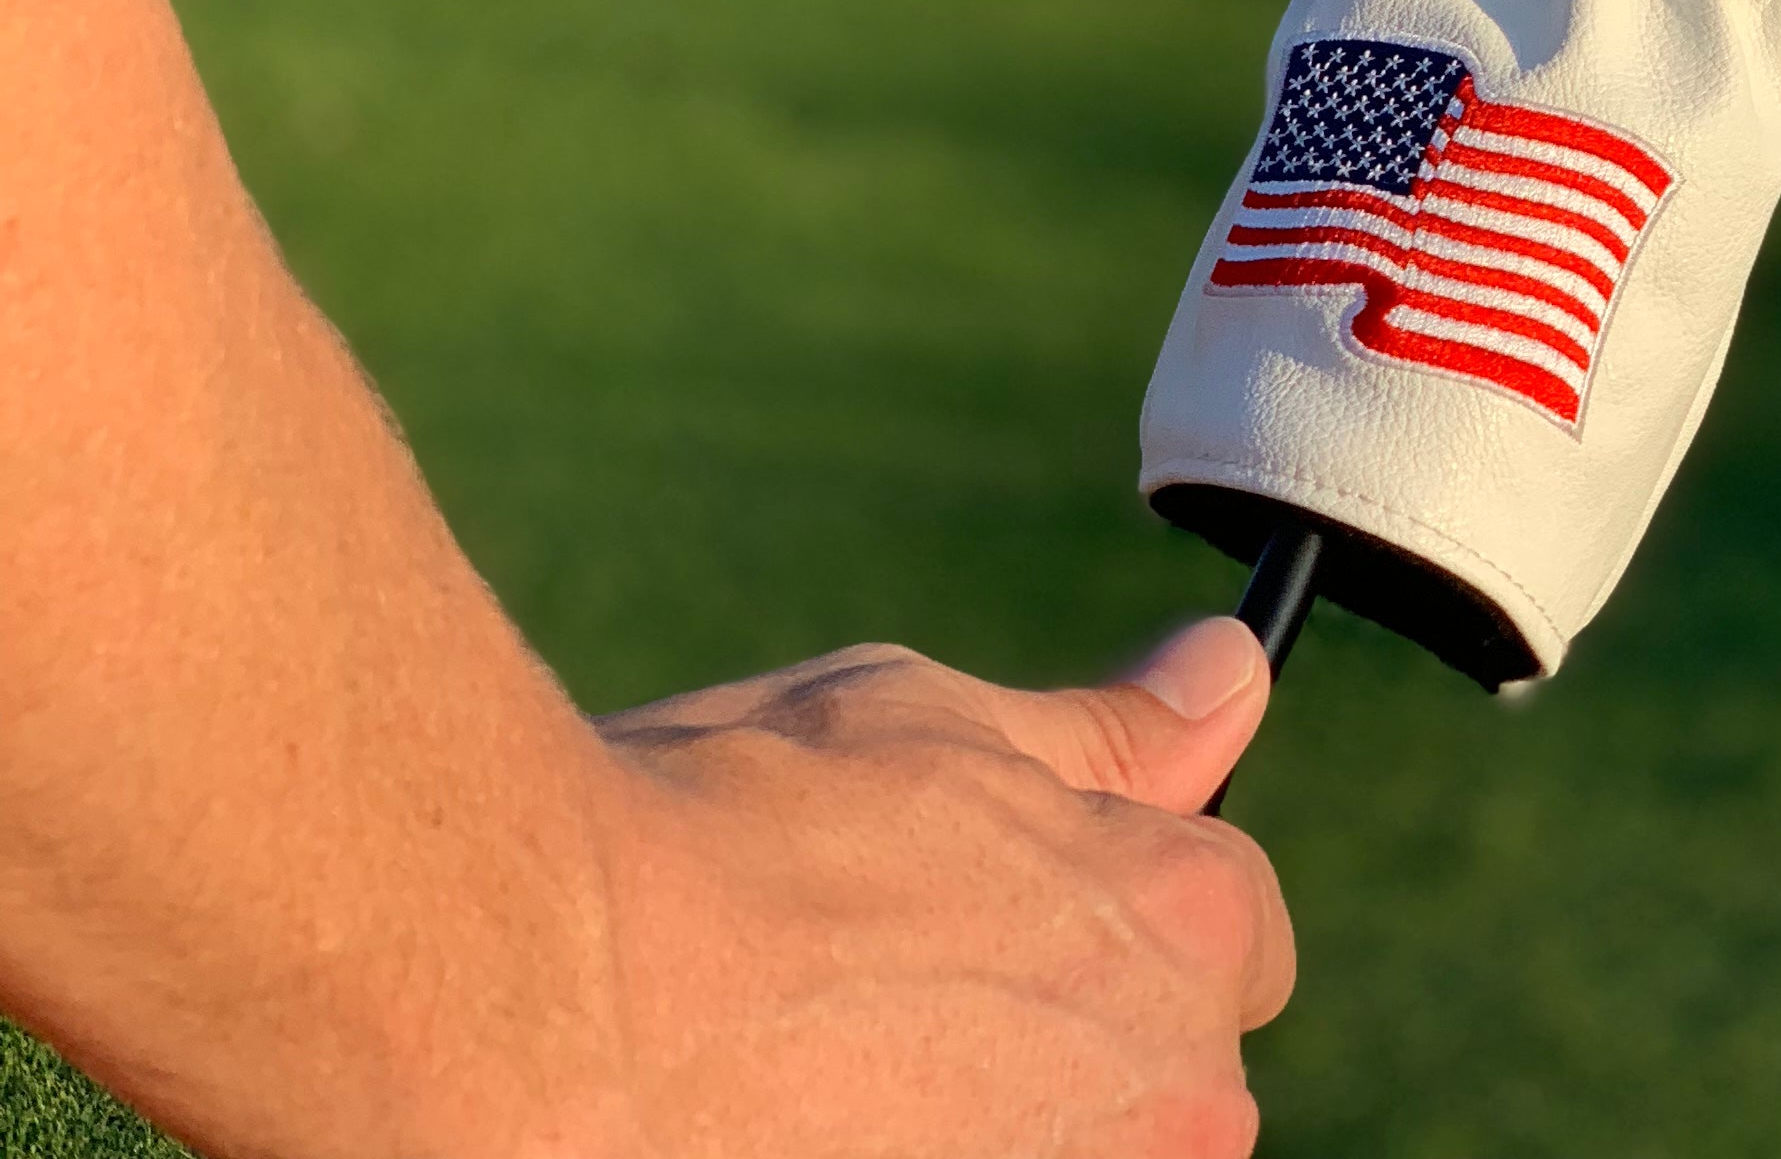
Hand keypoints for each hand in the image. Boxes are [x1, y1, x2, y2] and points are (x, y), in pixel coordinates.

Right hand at [583, 620, 1291, 1158]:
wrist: (538, 1013)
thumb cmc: (725, 838)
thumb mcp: (926, 723)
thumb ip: (1105, 735)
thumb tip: (1228, 676)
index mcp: (1186, 934)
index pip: (1238, 923)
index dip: (1119, 897)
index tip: (1004, 902)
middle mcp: (1175, 1109)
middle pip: (1170, 1071)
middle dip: (1065, 1031)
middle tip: (885, 989)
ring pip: (1085, 1157)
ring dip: (994, 1126)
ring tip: (826, 1080)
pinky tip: (802, 1130)